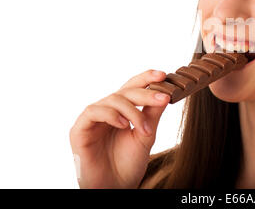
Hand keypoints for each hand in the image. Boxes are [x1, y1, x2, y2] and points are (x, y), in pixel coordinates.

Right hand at [69, 69, 169, 187]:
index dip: (146, 78)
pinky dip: (110, 115)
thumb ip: (152, 115)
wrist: (115, 187)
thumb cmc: (128, 163)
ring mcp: (92, 119)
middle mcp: (106, 110)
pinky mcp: (80, 129)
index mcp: (122, 110)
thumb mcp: (146, 136)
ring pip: (112, 100)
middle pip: (125, 92)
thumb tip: (165, 94)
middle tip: (163, 98)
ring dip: (132, 111)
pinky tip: (123, 125)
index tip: (163, 75)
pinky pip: (93, 112)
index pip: (132, 87)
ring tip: (145, 128)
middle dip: (146, 93)